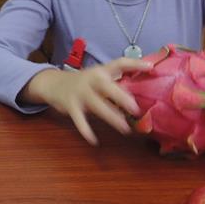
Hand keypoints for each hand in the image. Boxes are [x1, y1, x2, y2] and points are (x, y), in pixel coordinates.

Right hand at [22, 57, 153, 145]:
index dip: (135, 64)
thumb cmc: (83, 83)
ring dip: (111, 116)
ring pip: (97, 105)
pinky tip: (94, 140)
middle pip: (107, 86)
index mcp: (101, 71)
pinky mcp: (71, 106)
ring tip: (125, 128)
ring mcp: (80, 92)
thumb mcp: (98, 79)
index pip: (120, 63)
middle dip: (121, 97)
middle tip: (136, 109)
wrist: (53, 83)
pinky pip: (80, 119)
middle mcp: (91, 79)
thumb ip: (115, 85)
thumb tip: (140, 95)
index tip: (151, 67)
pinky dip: (86, 130)